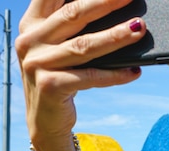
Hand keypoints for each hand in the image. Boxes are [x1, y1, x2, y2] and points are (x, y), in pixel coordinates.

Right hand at [15, 0, 144, 150]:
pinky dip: (115, 75)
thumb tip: (114, 13)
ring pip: (84, 45)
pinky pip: (90, 77)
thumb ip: (70, 27)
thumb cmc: (59, 78)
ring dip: (116, 37)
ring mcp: (37, 64)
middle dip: (106, 3)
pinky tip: (134, 71)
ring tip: (138, 29)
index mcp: (31, 24)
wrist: (45, 121)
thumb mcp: (56, 49)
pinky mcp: (51, 86)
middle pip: (74, 14)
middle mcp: (30, 40)